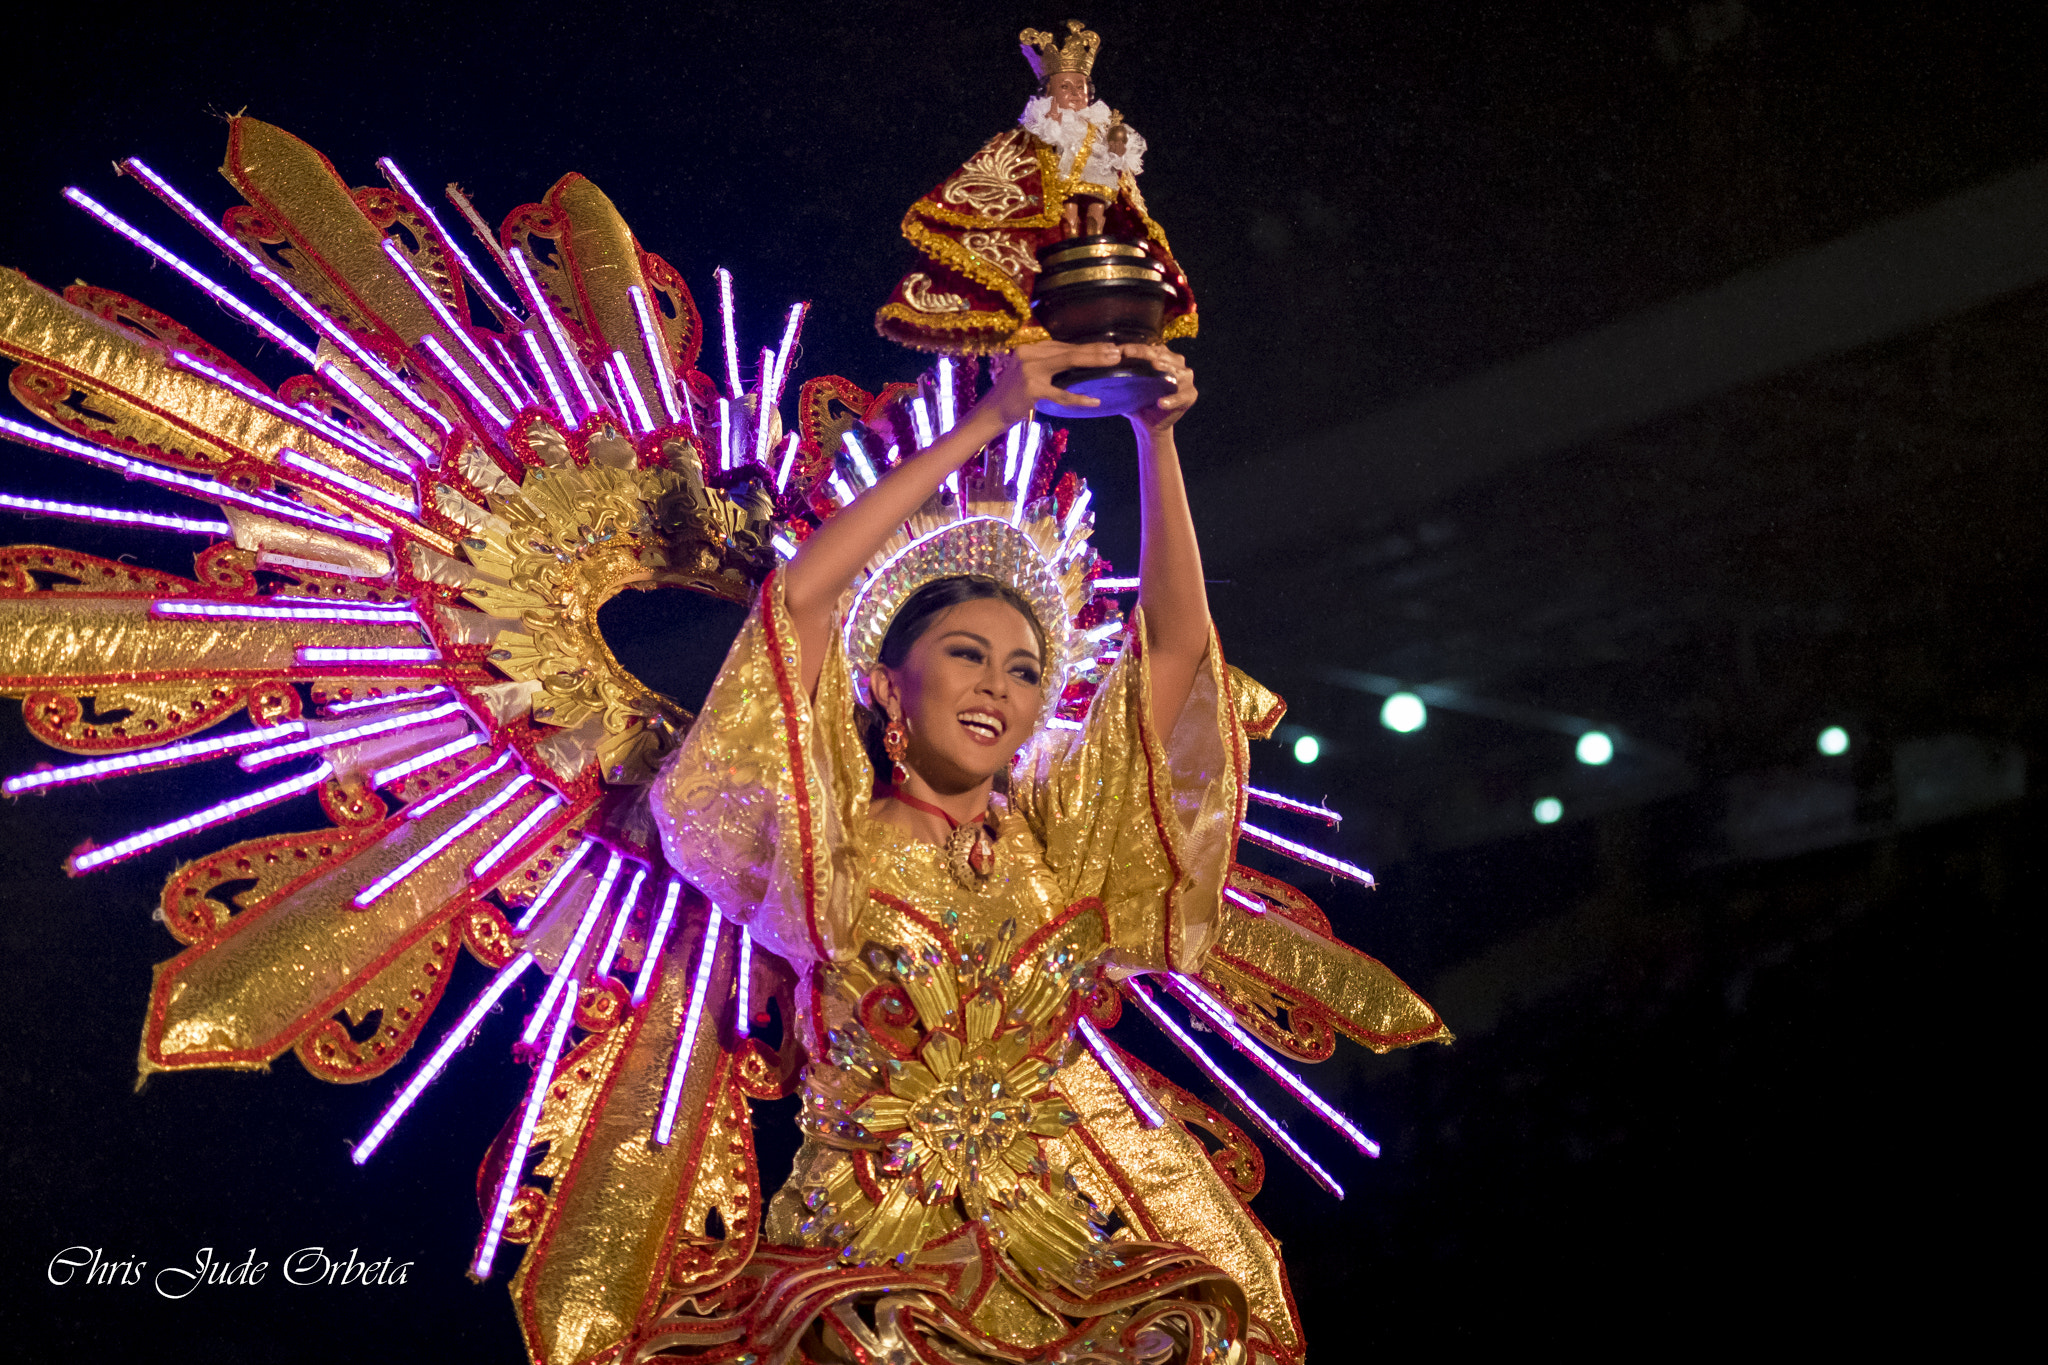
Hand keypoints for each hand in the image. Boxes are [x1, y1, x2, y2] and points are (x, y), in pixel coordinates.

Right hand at [979, 340, 1125, 426]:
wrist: (991, 412)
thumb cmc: (1013, 395)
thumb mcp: (1028, 373)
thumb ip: (1047, 365)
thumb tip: (1077, 361)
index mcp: (1030, 349)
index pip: (1064, 346)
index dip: (1087, 346)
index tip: (1108, 346)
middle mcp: (1029, 354)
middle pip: (1069, 350)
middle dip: (1096, 350)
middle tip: (1118, 351)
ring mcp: (1029, 371)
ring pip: (1068, 362)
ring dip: (1094, 361)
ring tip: (1113, 361)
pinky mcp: (1031, 389)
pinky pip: (1061, 394)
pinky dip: (1079, 398)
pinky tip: (1095, 401)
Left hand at [1125, 345, 1195, 434]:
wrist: (1149, 423)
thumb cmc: (1138, 399)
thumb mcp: (1131, 382)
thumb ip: (1124, 368)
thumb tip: (1107, 355)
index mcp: (1164, 357)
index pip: (1150, 349)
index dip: (1135, 348)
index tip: (1120, 350)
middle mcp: (1178, 364)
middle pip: (1161, 356)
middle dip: (1145, 354)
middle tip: (1128, 353)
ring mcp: (1187, 379)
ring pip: (1175, 371)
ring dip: (1165, 369)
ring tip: (1155, 367)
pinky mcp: (1190, 395)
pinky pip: (1181, 396)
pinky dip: (1171, 400)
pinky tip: (1161, 403)